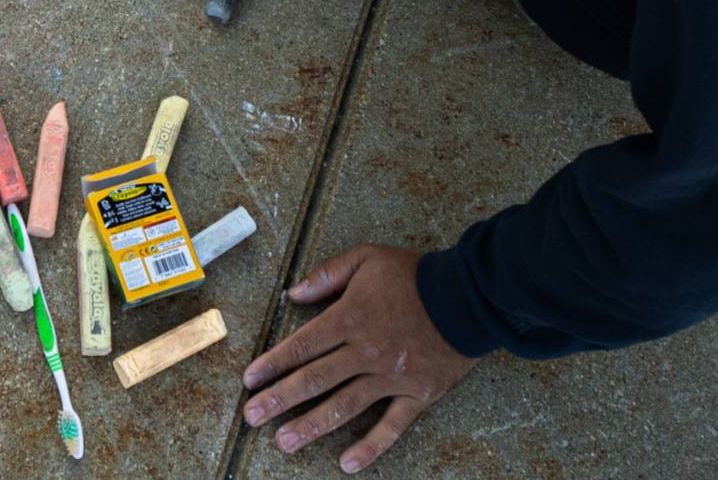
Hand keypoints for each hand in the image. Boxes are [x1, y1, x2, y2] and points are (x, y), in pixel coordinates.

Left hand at [242, 245, 479, 472]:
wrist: (468, 295)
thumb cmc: (414, 274)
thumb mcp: (366, 258)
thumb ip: (327, 275)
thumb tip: (293, 293)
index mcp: (350, 318)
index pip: (302, 346)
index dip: (272, 364)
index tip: (249, 381)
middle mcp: (365, 351)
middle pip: (315, 380)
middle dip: (279, 399)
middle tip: (252, 417)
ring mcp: (391, 376)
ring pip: (344, 406)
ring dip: (311, 426)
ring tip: (284, 442)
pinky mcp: (417, 394)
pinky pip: (391, 426)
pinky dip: (370, 447)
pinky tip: (346, 464)